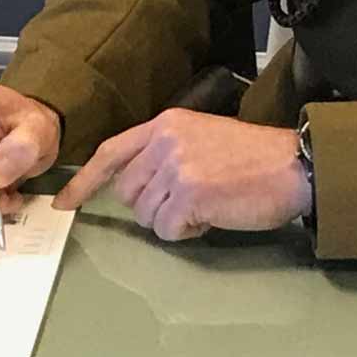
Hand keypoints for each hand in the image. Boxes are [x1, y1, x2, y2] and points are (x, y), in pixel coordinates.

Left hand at [55, 111, 310, 241]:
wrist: (291, 164)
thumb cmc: (252, 156)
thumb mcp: (201, 137)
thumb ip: (165, 152)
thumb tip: (138, 183)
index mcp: (166, 124)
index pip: (111, 152)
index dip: (84, 179)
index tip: (65, 200)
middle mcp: (165, 141)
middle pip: (127, 191)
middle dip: (150, 206)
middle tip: (186, 202)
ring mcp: (176, 166)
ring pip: (146, 215)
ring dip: (172, 220)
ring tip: (206, 205)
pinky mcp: (190, 194)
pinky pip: (168, 230)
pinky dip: (187, 232)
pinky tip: (212, 216)